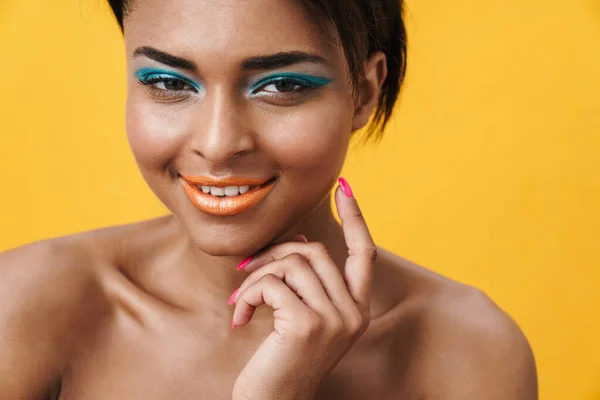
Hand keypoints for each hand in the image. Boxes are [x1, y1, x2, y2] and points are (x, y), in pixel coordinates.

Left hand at [230, 178, 376, 399]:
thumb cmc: (282, 361)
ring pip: (291, 264)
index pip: (364, 253)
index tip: (345, 187)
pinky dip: (248, 295)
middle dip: (275, 254)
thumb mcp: (303, 319)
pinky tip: (239, 318)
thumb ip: (309, 284)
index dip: (355, 218)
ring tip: (241, 302)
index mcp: (357, 310)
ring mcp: (335, 320)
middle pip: (315, 253)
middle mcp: (354, 314)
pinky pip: (272, 284)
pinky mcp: (307, 325)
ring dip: (256, 278)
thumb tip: (301, 242)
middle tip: (247, 271)